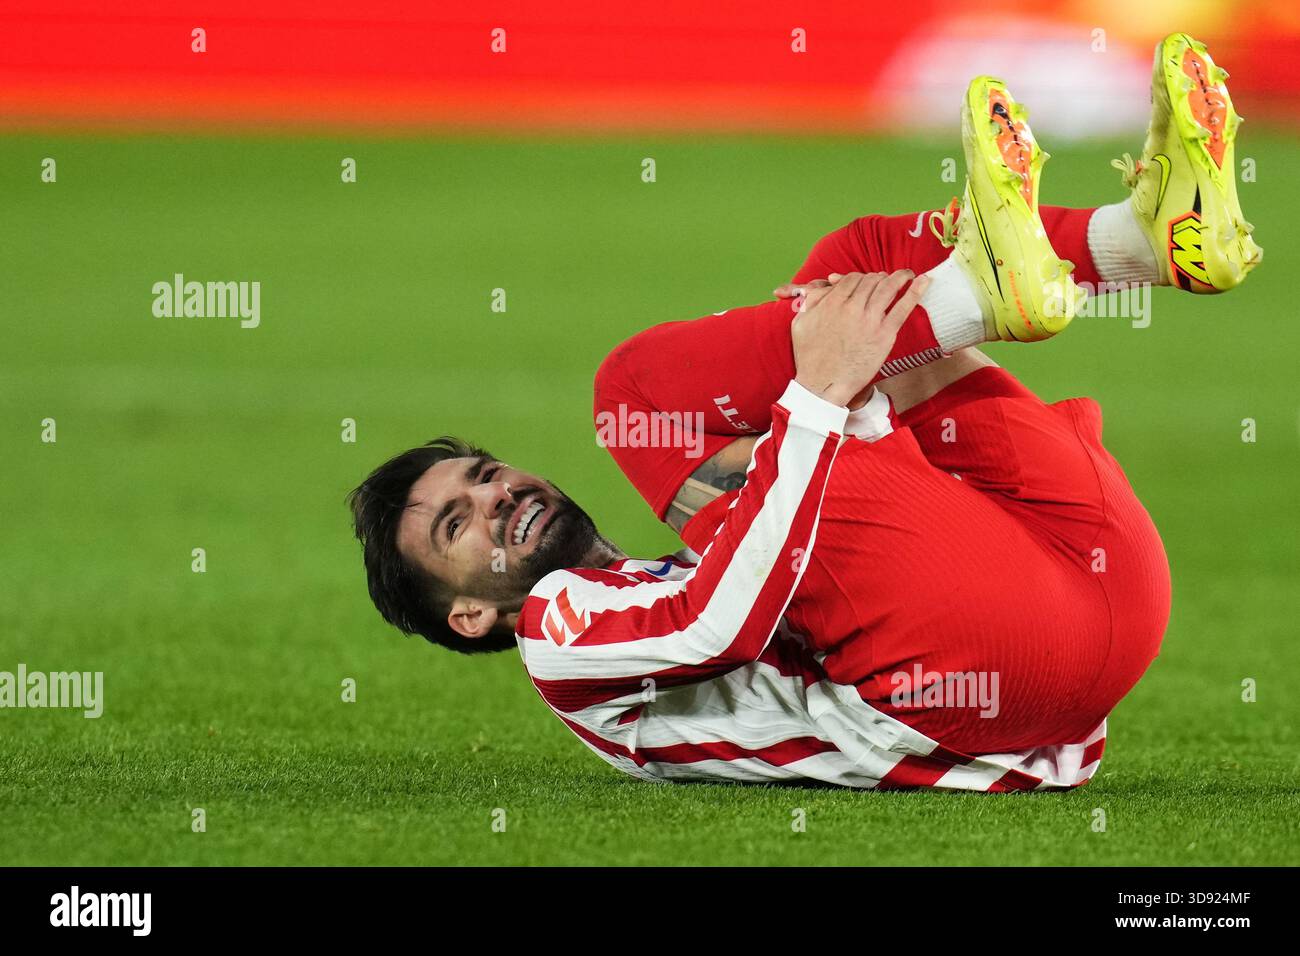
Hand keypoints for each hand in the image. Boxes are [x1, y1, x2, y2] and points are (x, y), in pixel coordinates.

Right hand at [789, 270, 929, 407]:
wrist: (822, 384)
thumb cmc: (809, 357)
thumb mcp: (801, 323)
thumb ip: (811, 301)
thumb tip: (822, 287)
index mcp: (832, 303)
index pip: (852, 278)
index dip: (860, 277)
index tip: (866, 280)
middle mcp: (852, 307)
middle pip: (871, 281)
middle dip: (879, 277)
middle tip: (885, 279)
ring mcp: (870, 320)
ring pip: (888, 288)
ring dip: (900, 277)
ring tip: (906, 273)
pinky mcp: (885, 334)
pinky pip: (903, 307)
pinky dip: (915, 292)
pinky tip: (923, 281)